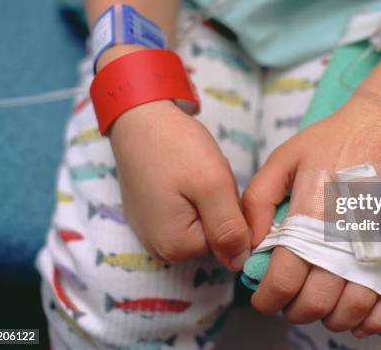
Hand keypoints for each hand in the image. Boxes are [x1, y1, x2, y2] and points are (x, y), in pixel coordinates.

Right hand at [104, 47, 250, 270]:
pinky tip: (182, 173)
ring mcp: (152, 231)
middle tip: (206, 175)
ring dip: (207, 198)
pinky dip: (192, 193)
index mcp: (176, 246)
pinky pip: (185, 211)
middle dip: (219, 206)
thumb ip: (229, 229)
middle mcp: (160, 248)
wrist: (139, 116)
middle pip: (212, 235)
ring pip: (201, 221)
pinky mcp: (150, 213)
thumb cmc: (175, 146)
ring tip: (193, 172)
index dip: (233, 212)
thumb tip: (240, 264)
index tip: (218, 185)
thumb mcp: (212, 185)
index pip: (227, 244)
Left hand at [243, 94, 380, 335]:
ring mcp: (380, 247)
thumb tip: (252, 245)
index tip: (264, 298)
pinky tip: (356, 317)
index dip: (268, 298)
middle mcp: (347, 237)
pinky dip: (371, 322)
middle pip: (316, 302)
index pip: (284, 279)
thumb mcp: (285, 159)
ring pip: (352, 310)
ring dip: (329, 318)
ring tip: (319, 304)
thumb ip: (258, 201)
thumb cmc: (334, 141)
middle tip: (289, 300)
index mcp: (313, 213)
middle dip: (294, 310)